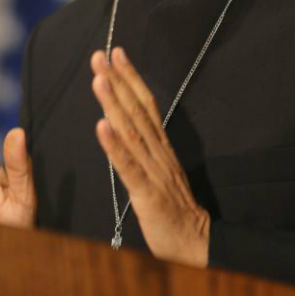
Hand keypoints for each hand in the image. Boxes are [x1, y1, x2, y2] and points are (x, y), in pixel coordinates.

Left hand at [91, 47, 209, 266]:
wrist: (196, 242)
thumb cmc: (173, 207)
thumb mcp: (160, 169)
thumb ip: (145, 146)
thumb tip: (125, 121)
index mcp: (160, 145)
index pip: (146, 104)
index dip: (131, 77)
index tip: (117, 52)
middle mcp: (158, 151)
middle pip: (137, 110)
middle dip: (118, 81)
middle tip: (100, 56)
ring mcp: (153, 170)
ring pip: (131, 131)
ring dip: (113, 103)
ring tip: (98, 80)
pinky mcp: (147, 193)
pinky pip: (129, 166)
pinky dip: (114, 146)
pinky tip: (101, 127)